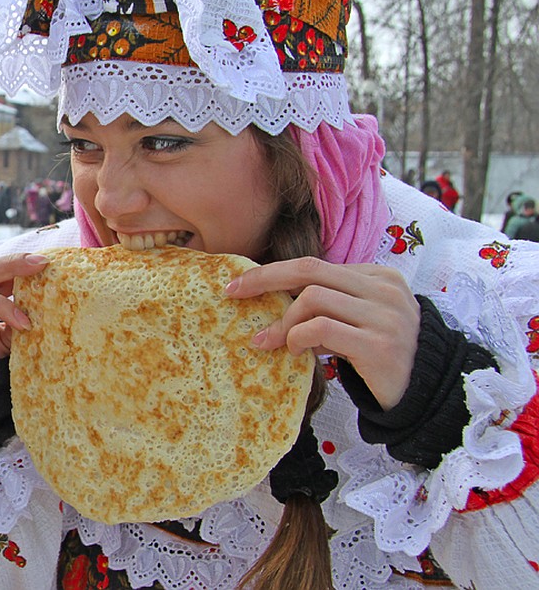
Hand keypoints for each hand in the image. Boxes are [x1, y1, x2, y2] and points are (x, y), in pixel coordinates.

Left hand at [225, 257, 419, 409]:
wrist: (424, 392)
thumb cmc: (380, 356)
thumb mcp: (352, 324)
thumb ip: (324, 310)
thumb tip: (271, 307)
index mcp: (378, 277)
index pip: (316, 265)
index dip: (274, 272)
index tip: (241, 284)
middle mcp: (384, 289)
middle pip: (310, 270)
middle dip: (265, 280)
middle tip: (234, 294)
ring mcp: (385, 315)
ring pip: (314, 298)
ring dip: (284, 321)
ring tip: (272, 342)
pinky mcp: (380, 344)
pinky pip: (323, 328)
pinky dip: (299, 337)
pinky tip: (295, 351)